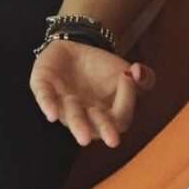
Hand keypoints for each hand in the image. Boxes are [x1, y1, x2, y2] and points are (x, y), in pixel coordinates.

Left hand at [30, 39, 155, 146]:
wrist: (74, 48)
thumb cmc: (102, 69)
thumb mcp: (127, 72)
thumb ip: (144, 78)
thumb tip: (138, 74)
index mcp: (105, 115)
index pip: (119, 118)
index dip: (127, 100)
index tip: (128, 77)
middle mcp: (83, 114)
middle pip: (94, 127)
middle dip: (102, 131)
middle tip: (112, 140)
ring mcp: (62, 102)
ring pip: (70, 116)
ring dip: (77, 124)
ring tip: (84, 137)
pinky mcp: (44, 86)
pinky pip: (44, 97)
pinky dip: (48, 104)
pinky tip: (51, 114)